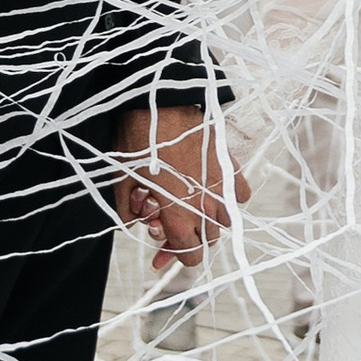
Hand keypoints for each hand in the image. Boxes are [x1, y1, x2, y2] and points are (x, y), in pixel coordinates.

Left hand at [113, 102, 247, 268]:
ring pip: (225, 221)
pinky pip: (239, 195)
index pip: (190, 255)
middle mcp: (206, 205)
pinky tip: (212, 190)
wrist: (160, 103)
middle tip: (170, 226)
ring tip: (192, 208)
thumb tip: (131, 223)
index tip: (161, 253)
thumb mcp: (121, 181)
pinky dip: (228, 198)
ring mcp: (221, 186)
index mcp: (179, 214)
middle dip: (188, 238)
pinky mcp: (229, 167)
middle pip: (207, 240)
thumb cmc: (138, 140)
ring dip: (209, 220)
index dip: (175, 257)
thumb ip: (127, 211)